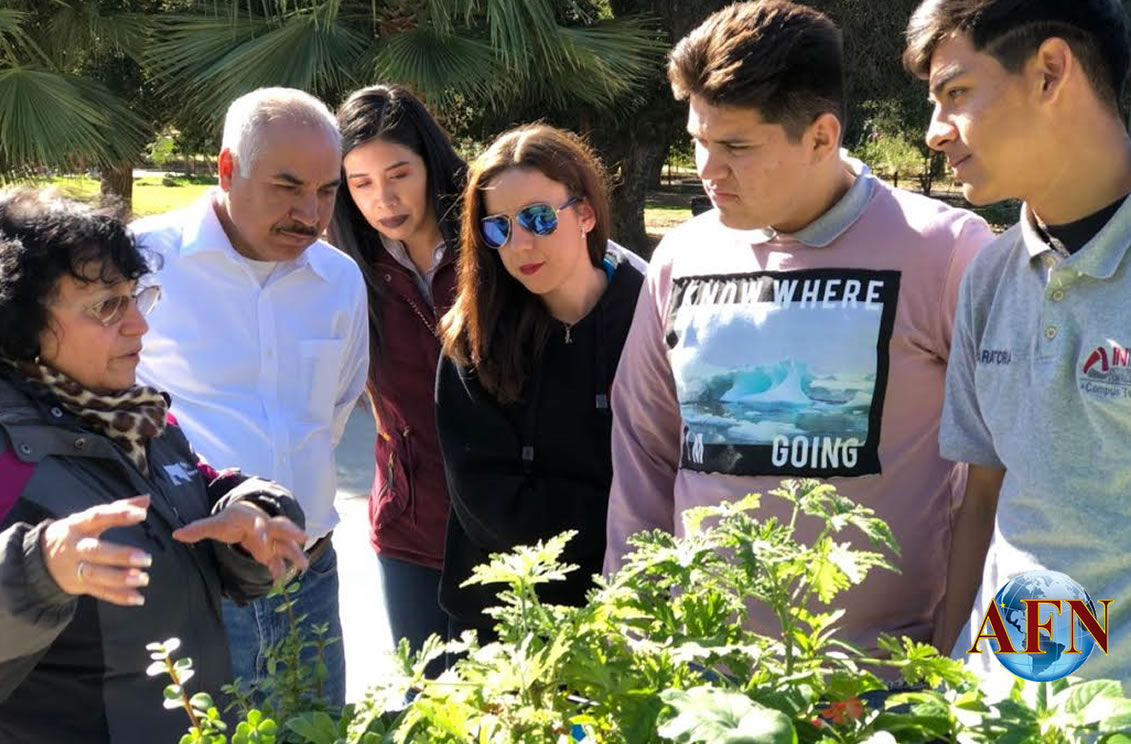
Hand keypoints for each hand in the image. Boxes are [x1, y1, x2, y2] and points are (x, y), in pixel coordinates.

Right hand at [41, 495, 152, 606]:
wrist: (39, 559)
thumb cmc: (75, 533)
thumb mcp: (90, 517)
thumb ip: (120, 507)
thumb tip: (147, 499)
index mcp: (78, 525)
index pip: (97, 517)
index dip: (118, 515)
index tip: (142, 515)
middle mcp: (76, 547)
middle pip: (96, 551)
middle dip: (120, 555)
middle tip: (145, 558)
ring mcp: (76, 568)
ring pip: (97, 575)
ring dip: (121, 578)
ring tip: (143, 578)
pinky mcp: (79, 585)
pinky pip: (99, 592)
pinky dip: (119, 597)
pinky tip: (138, 598)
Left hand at [172, 501, 307, 580]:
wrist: (246, 516)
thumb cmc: (231, 519)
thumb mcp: (215, 523)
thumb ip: (198, 529)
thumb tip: (177, 534)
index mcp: (252, 519)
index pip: (258, 523)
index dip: (260, 530)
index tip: (261, 539)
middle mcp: (266, 527)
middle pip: (281, 527)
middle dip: (291, 533)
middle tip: (302, 537)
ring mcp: (271, 540)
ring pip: (286, 545)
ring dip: (295, 554)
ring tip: (303, 566)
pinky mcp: (271, 551)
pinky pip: (278, 560)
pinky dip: (280, 569)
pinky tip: (281, 580)